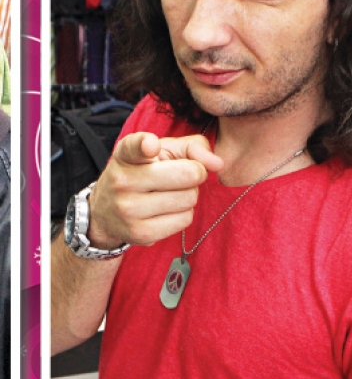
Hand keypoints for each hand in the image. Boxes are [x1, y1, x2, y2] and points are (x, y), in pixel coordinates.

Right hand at [87, 132, 223, 248]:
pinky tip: (166, 210)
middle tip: (180, 176)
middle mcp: (123, 180)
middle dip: (194, 173)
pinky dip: (183, 213)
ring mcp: (129, 209)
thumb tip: (218, 164)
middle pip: (188, 174)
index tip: (151, 146)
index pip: (135, 146)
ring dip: (189, 195)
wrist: (106, 213)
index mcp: (126, 154)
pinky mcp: (141, 233)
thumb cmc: (144, 173)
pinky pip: (185, 220)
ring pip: (189, 198)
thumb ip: (193, 147)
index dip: (146, 145)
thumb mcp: (162, 151)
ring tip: (169, 193)